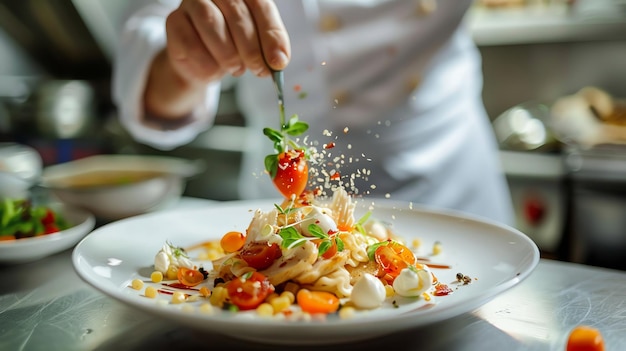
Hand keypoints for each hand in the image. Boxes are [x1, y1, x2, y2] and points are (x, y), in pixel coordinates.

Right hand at [167, 0, 289, 82]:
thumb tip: (279, 62)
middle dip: (252, 48)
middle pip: (237, 14)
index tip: (278, 62)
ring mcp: (192, 3)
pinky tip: (214, 71)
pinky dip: (207, 64)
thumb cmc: (232, 48)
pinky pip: (191, 44)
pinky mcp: (174, 21)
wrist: (201, 62)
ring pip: (213, 25)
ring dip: (229, 55)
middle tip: (259, 70)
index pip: (261, 6)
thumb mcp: (256, 47)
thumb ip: (268, 49)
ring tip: (236, 69)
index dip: (272, 36)